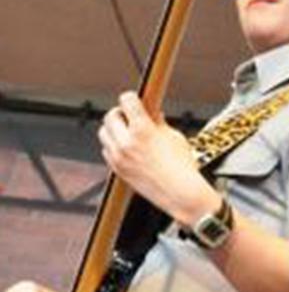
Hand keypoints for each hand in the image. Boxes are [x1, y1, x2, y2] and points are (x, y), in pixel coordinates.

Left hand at [97, 92, 219, 225]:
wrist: (180, 193)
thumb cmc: (182, 168)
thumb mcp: (175, 137)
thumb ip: (159, 123)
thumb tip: (153, 114)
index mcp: (143, 129)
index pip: (127, 101)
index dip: (132, 97)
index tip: (135, 99)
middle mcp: (127, 141)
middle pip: (110, 116)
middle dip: (120, 113)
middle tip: (130, 116)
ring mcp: (119, 156)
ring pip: (104, 133)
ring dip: (113, 129)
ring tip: (126, 132)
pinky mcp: (117, 169)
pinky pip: (106, 151)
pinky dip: (113, 146)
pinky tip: (126, 148)